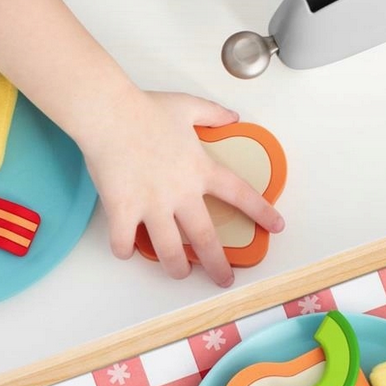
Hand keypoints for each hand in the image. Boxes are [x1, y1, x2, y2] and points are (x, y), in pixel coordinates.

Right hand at [80, 88, 284, 286]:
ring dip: (175, 268)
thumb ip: (212, 113)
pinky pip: (124, 242)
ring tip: (179, 273)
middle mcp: (180, 193)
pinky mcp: (123, 210)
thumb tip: (232, 116)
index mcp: (200, 169)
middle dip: (217, 265)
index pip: (240, 195)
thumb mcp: (187, 105)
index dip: (261, 212)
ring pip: (169, 250)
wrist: (108, 113)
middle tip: (224, 280)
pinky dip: (124, 250)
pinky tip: (126, 250)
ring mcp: (151, 205)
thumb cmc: (144, 108)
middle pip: (205, 239)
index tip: (276, 226)